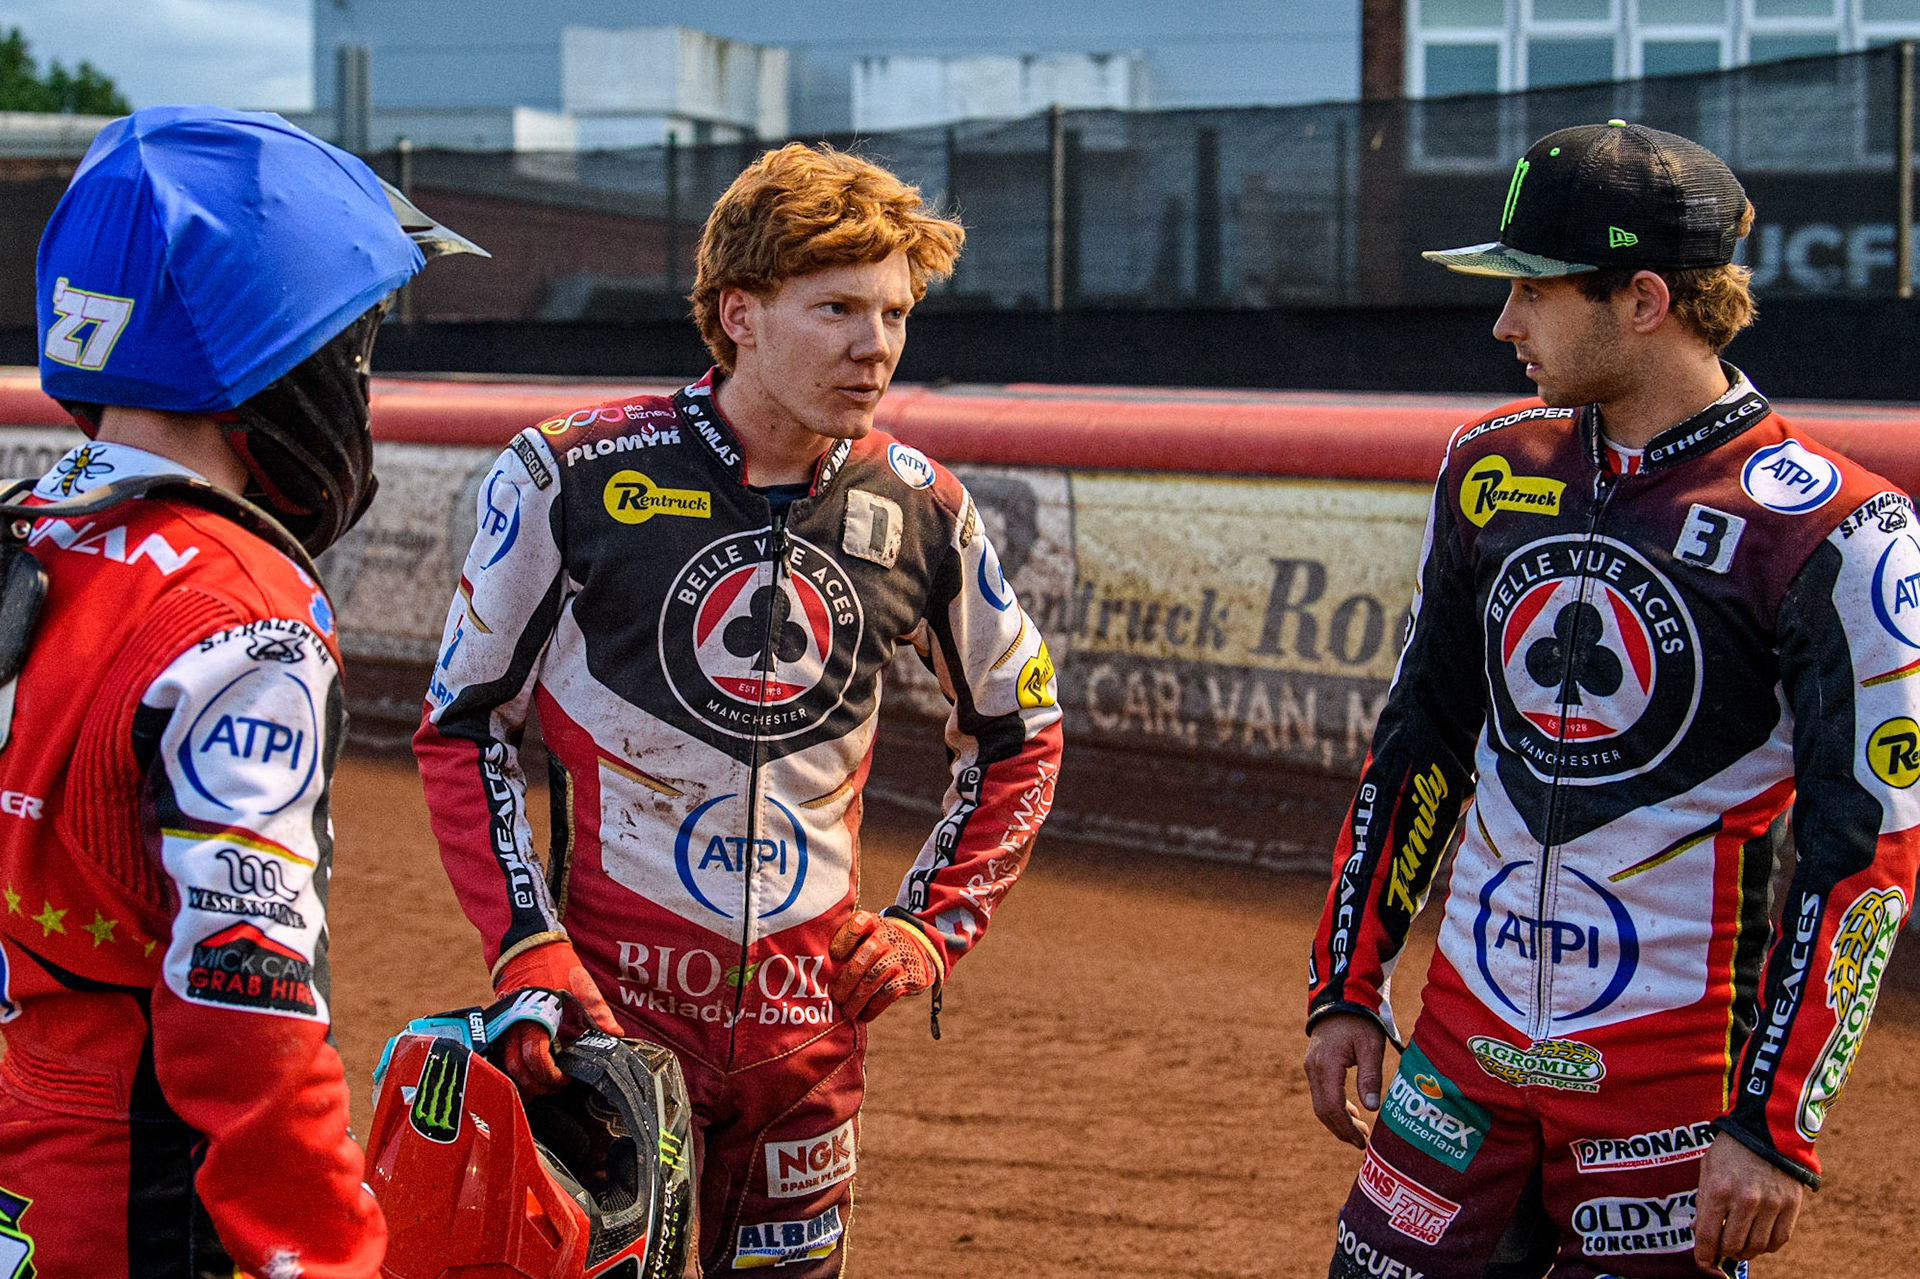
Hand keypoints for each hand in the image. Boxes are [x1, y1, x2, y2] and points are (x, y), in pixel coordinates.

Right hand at [493, 939, 620, 1094]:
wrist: (528, 942)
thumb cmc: (554, 963)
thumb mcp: (581, 984)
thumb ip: (598, 1013)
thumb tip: (615, 1036)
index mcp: (534, 1016)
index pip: (535, 1059)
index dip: (550, 1076)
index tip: (564, 1079)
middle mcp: (513, 1024)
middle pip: (516, 1069)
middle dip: (535, 1085)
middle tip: (556, 1087)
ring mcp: (504, 1025)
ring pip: (505, 1064)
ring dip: (524, 1079)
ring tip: (544, 1083)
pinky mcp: (501, 1024)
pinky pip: (503, 1053)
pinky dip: (515, 1067)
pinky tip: (530, 1071)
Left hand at [828, 910, 942, 1022]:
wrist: (913, 951)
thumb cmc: (873, 947)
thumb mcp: (861, 937)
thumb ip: (840, 947)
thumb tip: (814, 974)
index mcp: (870, 923)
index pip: (858, 923)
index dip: (845, 938)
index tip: (834, 955)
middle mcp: (887, 936)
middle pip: (868, 953)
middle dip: (848, 978)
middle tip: (836, 998)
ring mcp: (900, 955)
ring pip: (876, 976)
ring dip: (858, 997)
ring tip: (847, 1012)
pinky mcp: (910, 975)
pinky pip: (890, 992)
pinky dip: (875, 1006)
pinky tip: (865, 1014)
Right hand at [1304, 1013, 1386, 1150]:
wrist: (1341, 999)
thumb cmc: (1360, 1022)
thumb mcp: (1371, 1047)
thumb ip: (1370, 1076)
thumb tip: (1372, 1108)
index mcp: (1327, 1066)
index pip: (1333, 1107)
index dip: (1346, 1128)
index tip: (1361, 1142)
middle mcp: (1314, 1069)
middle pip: (1323, 1110)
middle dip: (1341, 1130)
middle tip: (1361, 1142)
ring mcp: (1311, 1067)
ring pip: (1319, 1104)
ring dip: (1338, 1120)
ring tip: (1359, 1131)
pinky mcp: (1314, 1065)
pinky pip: (1320, 1093)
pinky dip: (1334, 1107)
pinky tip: (1351, 1111)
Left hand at [1693, 1133, 1805, 1266]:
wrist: (1767, 1131)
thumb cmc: (1731, 1151)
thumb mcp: (1708, 1170)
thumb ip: (1702, 1201)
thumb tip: (1697, 1231)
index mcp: (1718, 1189)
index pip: (1708, 1235)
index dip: (1704, 1254)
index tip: (1703, 1262)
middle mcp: (1745, 1199)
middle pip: (1732, 1245)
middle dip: (1723, 1252)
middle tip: (1721, 1248)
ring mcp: (1771, 1204)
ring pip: (1756, 1247)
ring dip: (1745, 1252)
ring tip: (1739, 1245)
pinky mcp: (1791, 1205)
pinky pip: (1779, 1240)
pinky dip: (1767, 1246)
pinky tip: (1759, 1240)